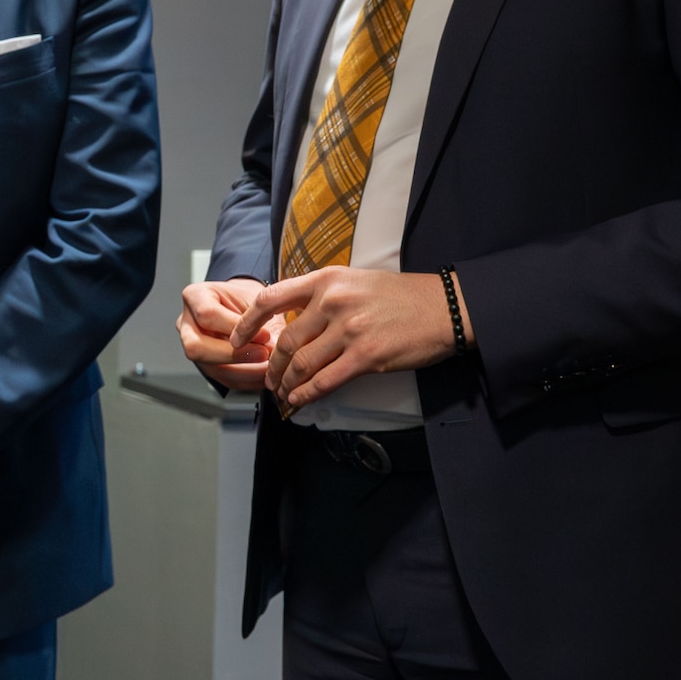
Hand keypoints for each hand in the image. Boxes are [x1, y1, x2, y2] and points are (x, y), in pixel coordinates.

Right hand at [177, 278, 279, 390]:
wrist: (244, 305)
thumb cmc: (246, 297)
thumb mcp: (255, 297)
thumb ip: (263, 318)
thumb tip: (274, 346)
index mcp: (195, 297)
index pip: (207, 314)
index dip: (235, 327)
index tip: (263, 334)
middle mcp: (187, 324)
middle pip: (197, 347)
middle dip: (234, 355)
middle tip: (264, 354)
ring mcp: (194, 346)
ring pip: (210, 368)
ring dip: (245, 371)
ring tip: (270, 366)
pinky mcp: (207, 365)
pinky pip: (223, 379)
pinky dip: (248, 379)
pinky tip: (265, 373)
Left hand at [229, 267, 471, 411]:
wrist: (443, 308)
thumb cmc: (399, 296)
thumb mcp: (355, 280)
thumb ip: (322, 294)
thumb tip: (290, 316)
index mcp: (326, 279)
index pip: (270, 298)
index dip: (247, 323)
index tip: (236, 339)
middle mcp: (333, 301)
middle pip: (286, 340)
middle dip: (272, 365)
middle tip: (268, 379)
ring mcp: (349, 329)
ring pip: (302, 364)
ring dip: (286, 383)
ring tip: (282, 392)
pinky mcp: (366, 356)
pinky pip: (326, 380)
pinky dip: (307, 394)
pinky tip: (300, 400)